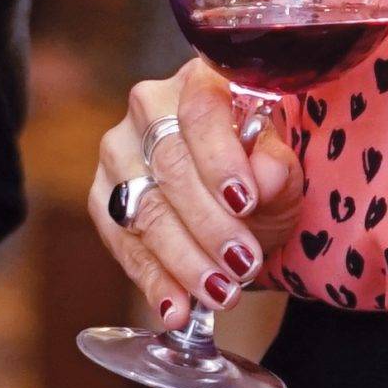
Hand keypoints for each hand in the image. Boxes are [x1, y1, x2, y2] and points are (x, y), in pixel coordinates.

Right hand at [88, 59, 302, 330]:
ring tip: (221, 292)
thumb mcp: (284, 166)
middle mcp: (150, 106)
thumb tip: (263, 178)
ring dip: (184, 259)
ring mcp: (119, 151)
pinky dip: (153, 280)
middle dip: (209, 223)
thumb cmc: (262, 169)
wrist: (237, 199)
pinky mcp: (103, 198)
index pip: (200, 108)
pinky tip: (176, 307)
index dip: (220, 156)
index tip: (246, 201)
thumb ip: (277, 166)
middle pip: (172, 164)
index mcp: (200, 80)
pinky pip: (122, 242)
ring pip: (145, 207)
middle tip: (243, 264)